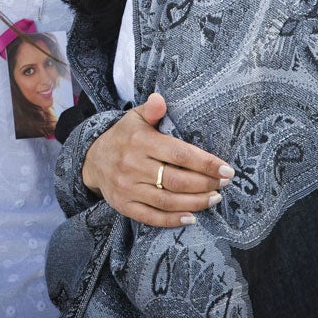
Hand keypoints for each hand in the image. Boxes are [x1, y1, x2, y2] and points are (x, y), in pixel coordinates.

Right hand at [81, 93, 233, 227]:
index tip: (226, 169)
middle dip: (205, 184)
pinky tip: (191, 217)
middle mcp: (132, 166)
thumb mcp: (134, 119)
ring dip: (195, 202)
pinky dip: (173, 220)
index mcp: (140, 142)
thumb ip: (151, 110)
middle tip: (224, 184)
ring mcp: (127, 188)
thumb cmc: (123, 137)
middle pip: (176, 180)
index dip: (205, 163)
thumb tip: (161, 98)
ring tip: (214, 198)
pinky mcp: (124, 205)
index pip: (178, 154)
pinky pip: (151, 217)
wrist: (92, 159)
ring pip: (167, 201)